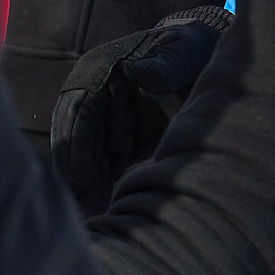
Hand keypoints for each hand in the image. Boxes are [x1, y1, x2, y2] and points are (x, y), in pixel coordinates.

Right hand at [50, 8, 231, 212]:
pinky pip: (98, 171)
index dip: (76, 145)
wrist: (203, 57)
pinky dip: (99, 192)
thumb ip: (165, 65)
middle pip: (71, 142)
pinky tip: (103, 217)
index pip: (76, 111)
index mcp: (97, 71)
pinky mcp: (113, 142)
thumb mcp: (182, 53)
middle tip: (84, 213)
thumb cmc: (190, 51)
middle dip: (77, 177)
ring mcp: (100, 122)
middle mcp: (90, 97)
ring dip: (86, 191)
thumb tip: (142, 72)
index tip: (83, 177)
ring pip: (82, 161)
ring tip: (93, 223)